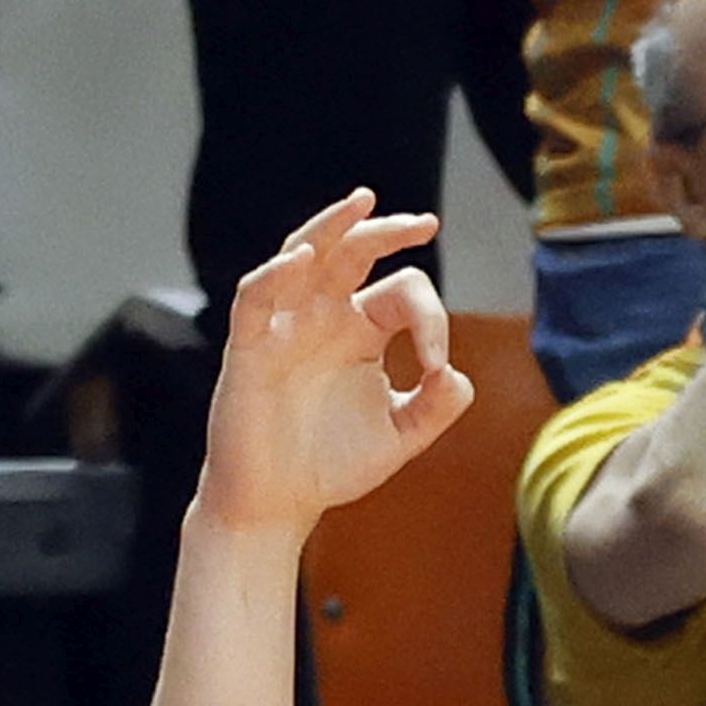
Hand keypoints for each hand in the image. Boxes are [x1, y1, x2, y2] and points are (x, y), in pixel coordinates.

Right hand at [197, 197, 470, 537]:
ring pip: (302, 258)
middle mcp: (323, 319)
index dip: (430, 318)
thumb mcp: (401, 437)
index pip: (403, 295)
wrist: (279, 503)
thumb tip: (457, 375)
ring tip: (361, 202)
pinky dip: (276, 275)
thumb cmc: (332, 464)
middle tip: (425, 222)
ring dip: (330, 228)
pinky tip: (303, 259)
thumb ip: (436, 407)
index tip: (436, 363)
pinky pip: (255, 299)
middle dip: (386, 232)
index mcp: (362, 332)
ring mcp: (284, 329)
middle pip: (353, 254)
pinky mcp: (248, 349)